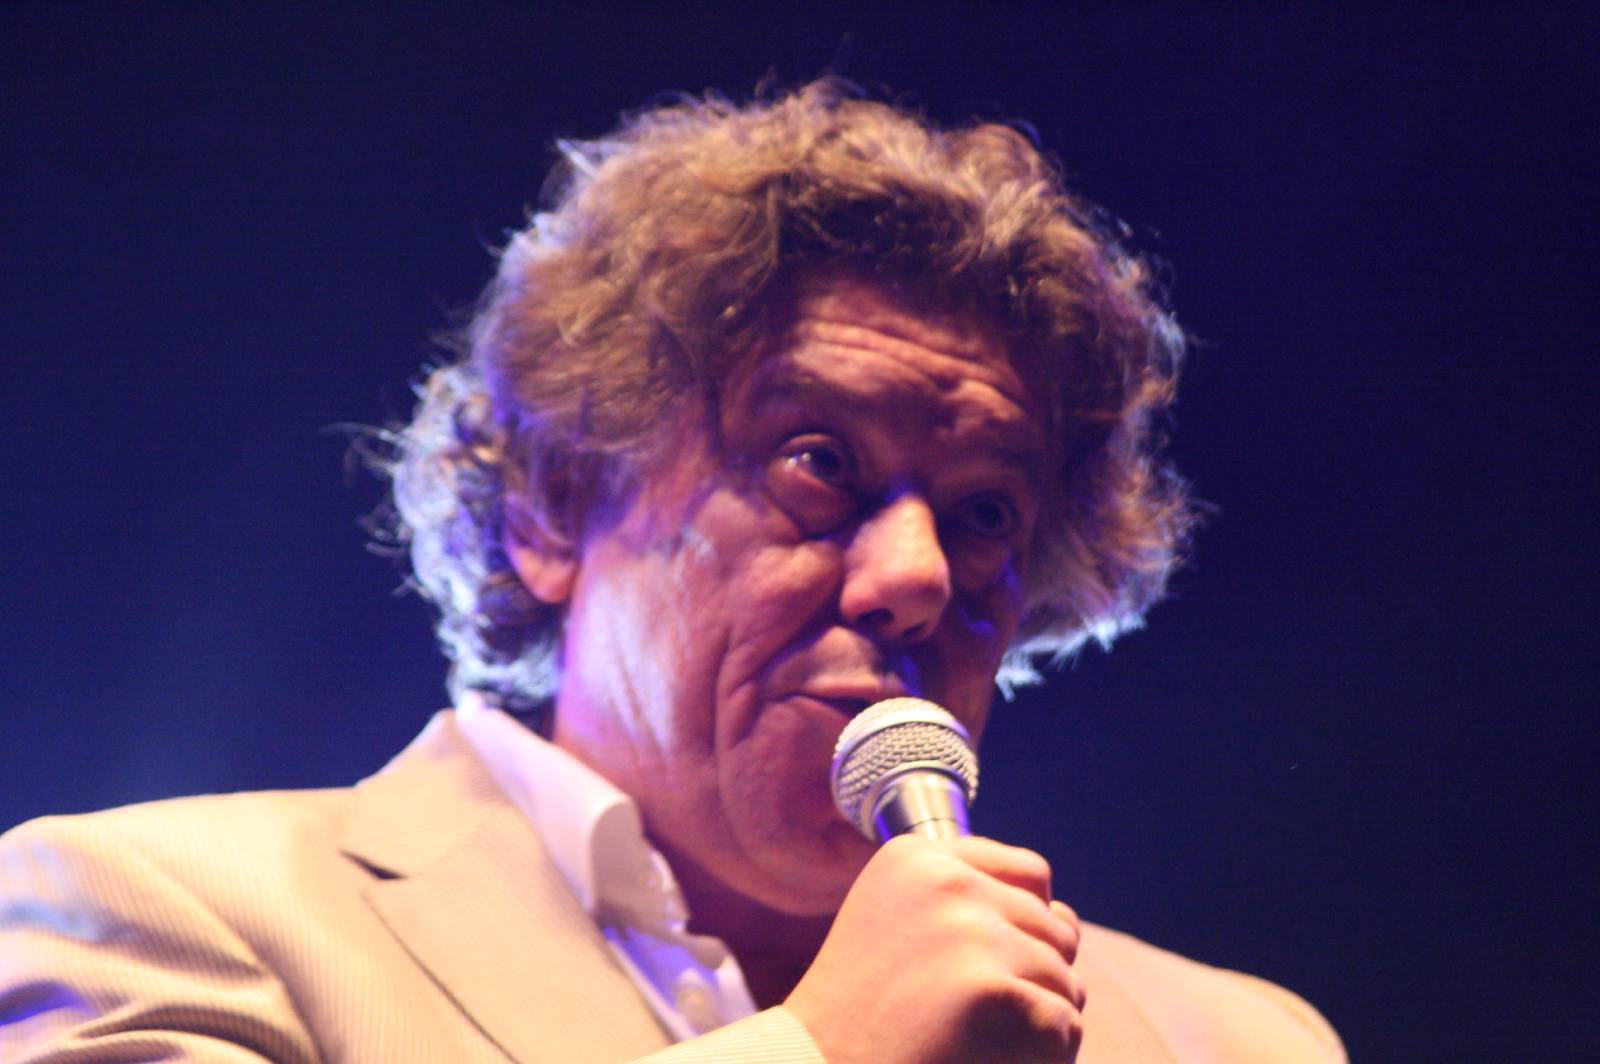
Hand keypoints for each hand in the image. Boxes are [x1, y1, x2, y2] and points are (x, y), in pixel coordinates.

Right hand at [785, 834, 1084, 1063]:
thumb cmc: (866, 1019)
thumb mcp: (898, 929)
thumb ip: (976, 907)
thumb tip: (1068, 917)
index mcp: (918, 857)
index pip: (1031, 875)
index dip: (1018, 932)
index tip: (963, 971)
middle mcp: (945, 881)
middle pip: (1056, 931)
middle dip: (1028, 983)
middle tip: (958, 1020)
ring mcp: (969, 933)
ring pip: (1065, 982)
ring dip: (1033, 1027)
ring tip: (966, 1043)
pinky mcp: (992, 992)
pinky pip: (1064, 1028)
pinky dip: (1040, 1061)